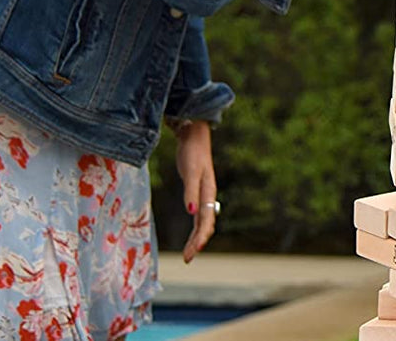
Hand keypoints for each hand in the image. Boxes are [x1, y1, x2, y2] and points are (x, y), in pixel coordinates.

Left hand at [174, 120, 217, 262]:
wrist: (194, 136)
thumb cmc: (192, 152)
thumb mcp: (190, 171)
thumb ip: (190, 191)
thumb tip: (191, 212)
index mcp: (208, 192)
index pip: (206, 220)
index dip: (200, 238)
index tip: (192, 252)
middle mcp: (208, 196)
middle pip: (205, 225)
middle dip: (198, 243)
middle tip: (187, 259)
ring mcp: (203, 195)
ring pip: (202, 222)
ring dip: (197, 238)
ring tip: (188, 254)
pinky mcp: (196, 192)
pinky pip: (198, 216)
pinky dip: (195, 228)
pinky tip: (191, 236)